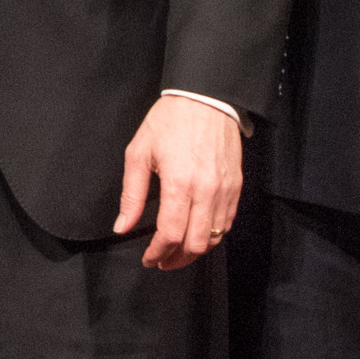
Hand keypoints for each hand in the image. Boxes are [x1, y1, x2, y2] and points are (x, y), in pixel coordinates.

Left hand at [115, 94, 242, 269]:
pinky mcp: (236, 186)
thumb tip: (123, 226)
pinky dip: (214, 236)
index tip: (148, 259)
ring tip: (178, 253)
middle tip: (161, 261)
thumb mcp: (139, 153)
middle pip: (196, 244)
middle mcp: (206, 192)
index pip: (170, 235)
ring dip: (195, 251)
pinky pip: (228, 223)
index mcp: (179, 184)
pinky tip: (198, 234)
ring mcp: (225, 190)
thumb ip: (132, 195)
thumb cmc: (170, 121)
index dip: (157, 253)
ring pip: (215, 238)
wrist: (206, 98)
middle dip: (176, 260)